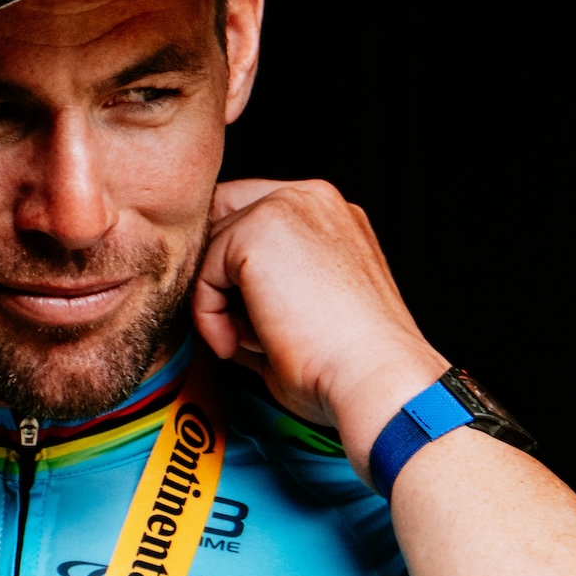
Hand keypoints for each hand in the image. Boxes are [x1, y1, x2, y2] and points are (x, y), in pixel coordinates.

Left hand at [193, 179, 447, 477]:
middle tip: (235, 331)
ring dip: (217, 301)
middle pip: (225, 219)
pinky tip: (241, 344)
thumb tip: (216, 299)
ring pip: (213, 247)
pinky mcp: (259, 230)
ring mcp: (288, 206)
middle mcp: (313, 199)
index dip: (234, 268)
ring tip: (250, 343)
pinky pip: (203, 271)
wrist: (372, 376)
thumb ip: (268, 286)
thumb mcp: (309, 308)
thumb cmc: (349, 363)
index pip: (255, 215)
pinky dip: (209, 316)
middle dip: (218, 277)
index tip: (240, 319)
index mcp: (332, 215)